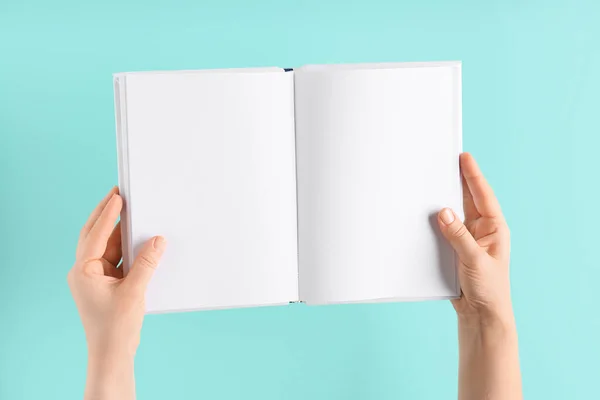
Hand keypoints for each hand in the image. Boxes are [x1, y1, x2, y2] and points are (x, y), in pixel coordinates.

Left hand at [67, 187, 165, 399]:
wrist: (113, 353)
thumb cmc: (116, 327)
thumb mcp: (134, 291)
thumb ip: (147, 263)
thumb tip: (158, 240)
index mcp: (83, 271)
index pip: (95, 235)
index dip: (108, 214)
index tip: (118, 196)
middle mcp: (85, 271)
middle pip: (95, 235)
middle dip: (107, 215)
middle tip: (120, 194)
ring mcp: (95, 278)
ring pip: (108, 246)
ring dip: (120, 232)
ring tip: (134, 212)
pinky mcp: (107, 284)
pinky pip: (117, 258)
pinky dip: (128, 249)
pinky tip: (141, 240)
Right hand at [437, 153, 512, 325]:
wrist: (480, 315)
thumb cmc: (488, 289)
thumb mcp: (474, 259)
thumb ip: (458, 235)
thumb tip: (443, 212)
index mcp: (495, 228)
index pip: (483, 195)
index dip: (473, 175)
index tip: (464, 156)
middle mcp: (481, 229)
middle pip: (467, 199)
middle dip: (456, 181)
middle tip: (442, 161)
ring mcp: (467, 238)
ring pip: (453, 213)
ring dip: (442, 200)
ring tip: (429, 182)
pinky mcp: (454, 249)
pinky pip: (443, 229)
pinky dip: (433, 220)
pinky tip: (422, 212)